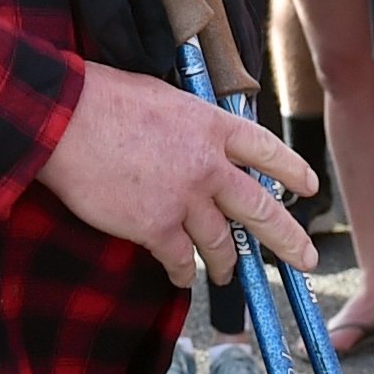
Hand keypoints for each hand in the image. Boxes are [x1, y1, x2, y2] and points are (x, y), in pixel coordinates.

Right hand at [39, 61, 318, 285]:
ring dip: (226, 264)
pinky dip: (182, 271)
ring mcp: (184, 198)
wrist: (63, 119)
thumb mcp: (163, 98)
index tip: (309, 187)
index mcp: (211, 125)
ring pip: (220, 242)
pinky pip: (179, 259)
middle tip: (306, 259)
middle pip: (260, 207)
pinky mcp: (155, 226)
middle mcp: (208, 165)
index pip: (265, 150)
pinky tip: (181, 276)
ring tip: (228, 275)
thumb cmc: (103, 99)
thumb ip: (190, 124)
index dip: (291, 170)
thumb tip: (199, 143)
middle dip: (288, 238)